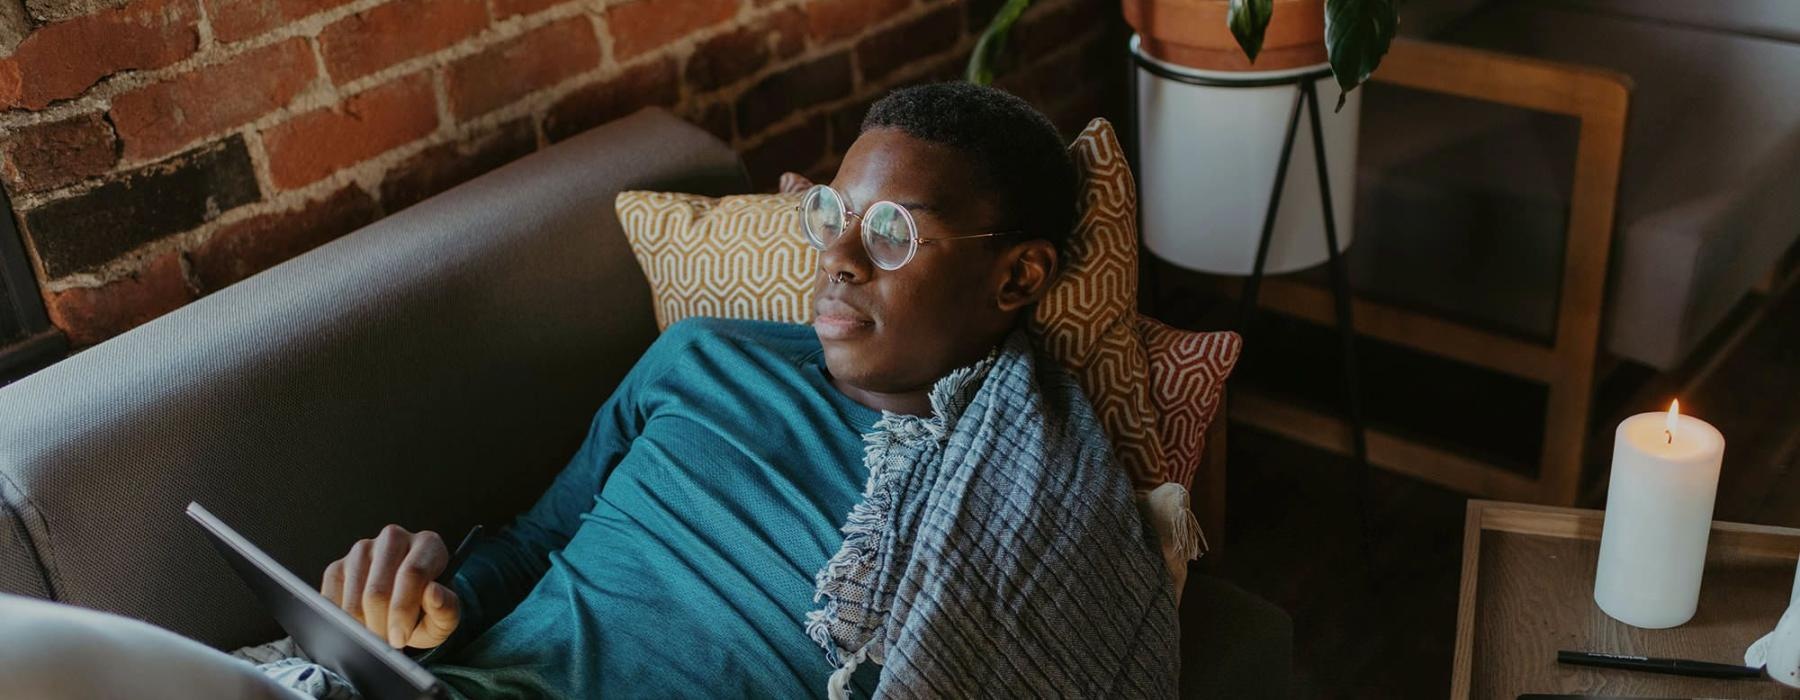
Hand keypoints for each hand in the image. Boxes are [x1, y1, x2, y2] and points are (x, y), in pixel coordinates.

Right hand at [321, 525, 460, 648]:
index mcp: (428, 544)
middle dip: (380, 626)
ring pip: (353, 599)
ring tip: (376, 636)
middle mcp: (394, 539)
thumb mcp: (446, 616)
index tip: (399, 638)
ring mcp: (362, 550)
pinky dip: (343, 622)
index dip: (403, 611)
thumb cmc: (428, 609)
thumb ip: (446, 608)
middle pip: (378, 590)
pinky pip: (332, 601)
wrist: (407, 608)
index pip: (411, 574)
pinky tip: (360, 626)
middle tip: (386, 645)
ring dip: (362, 627)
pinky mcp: (337, 567)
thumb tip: (433, 594)